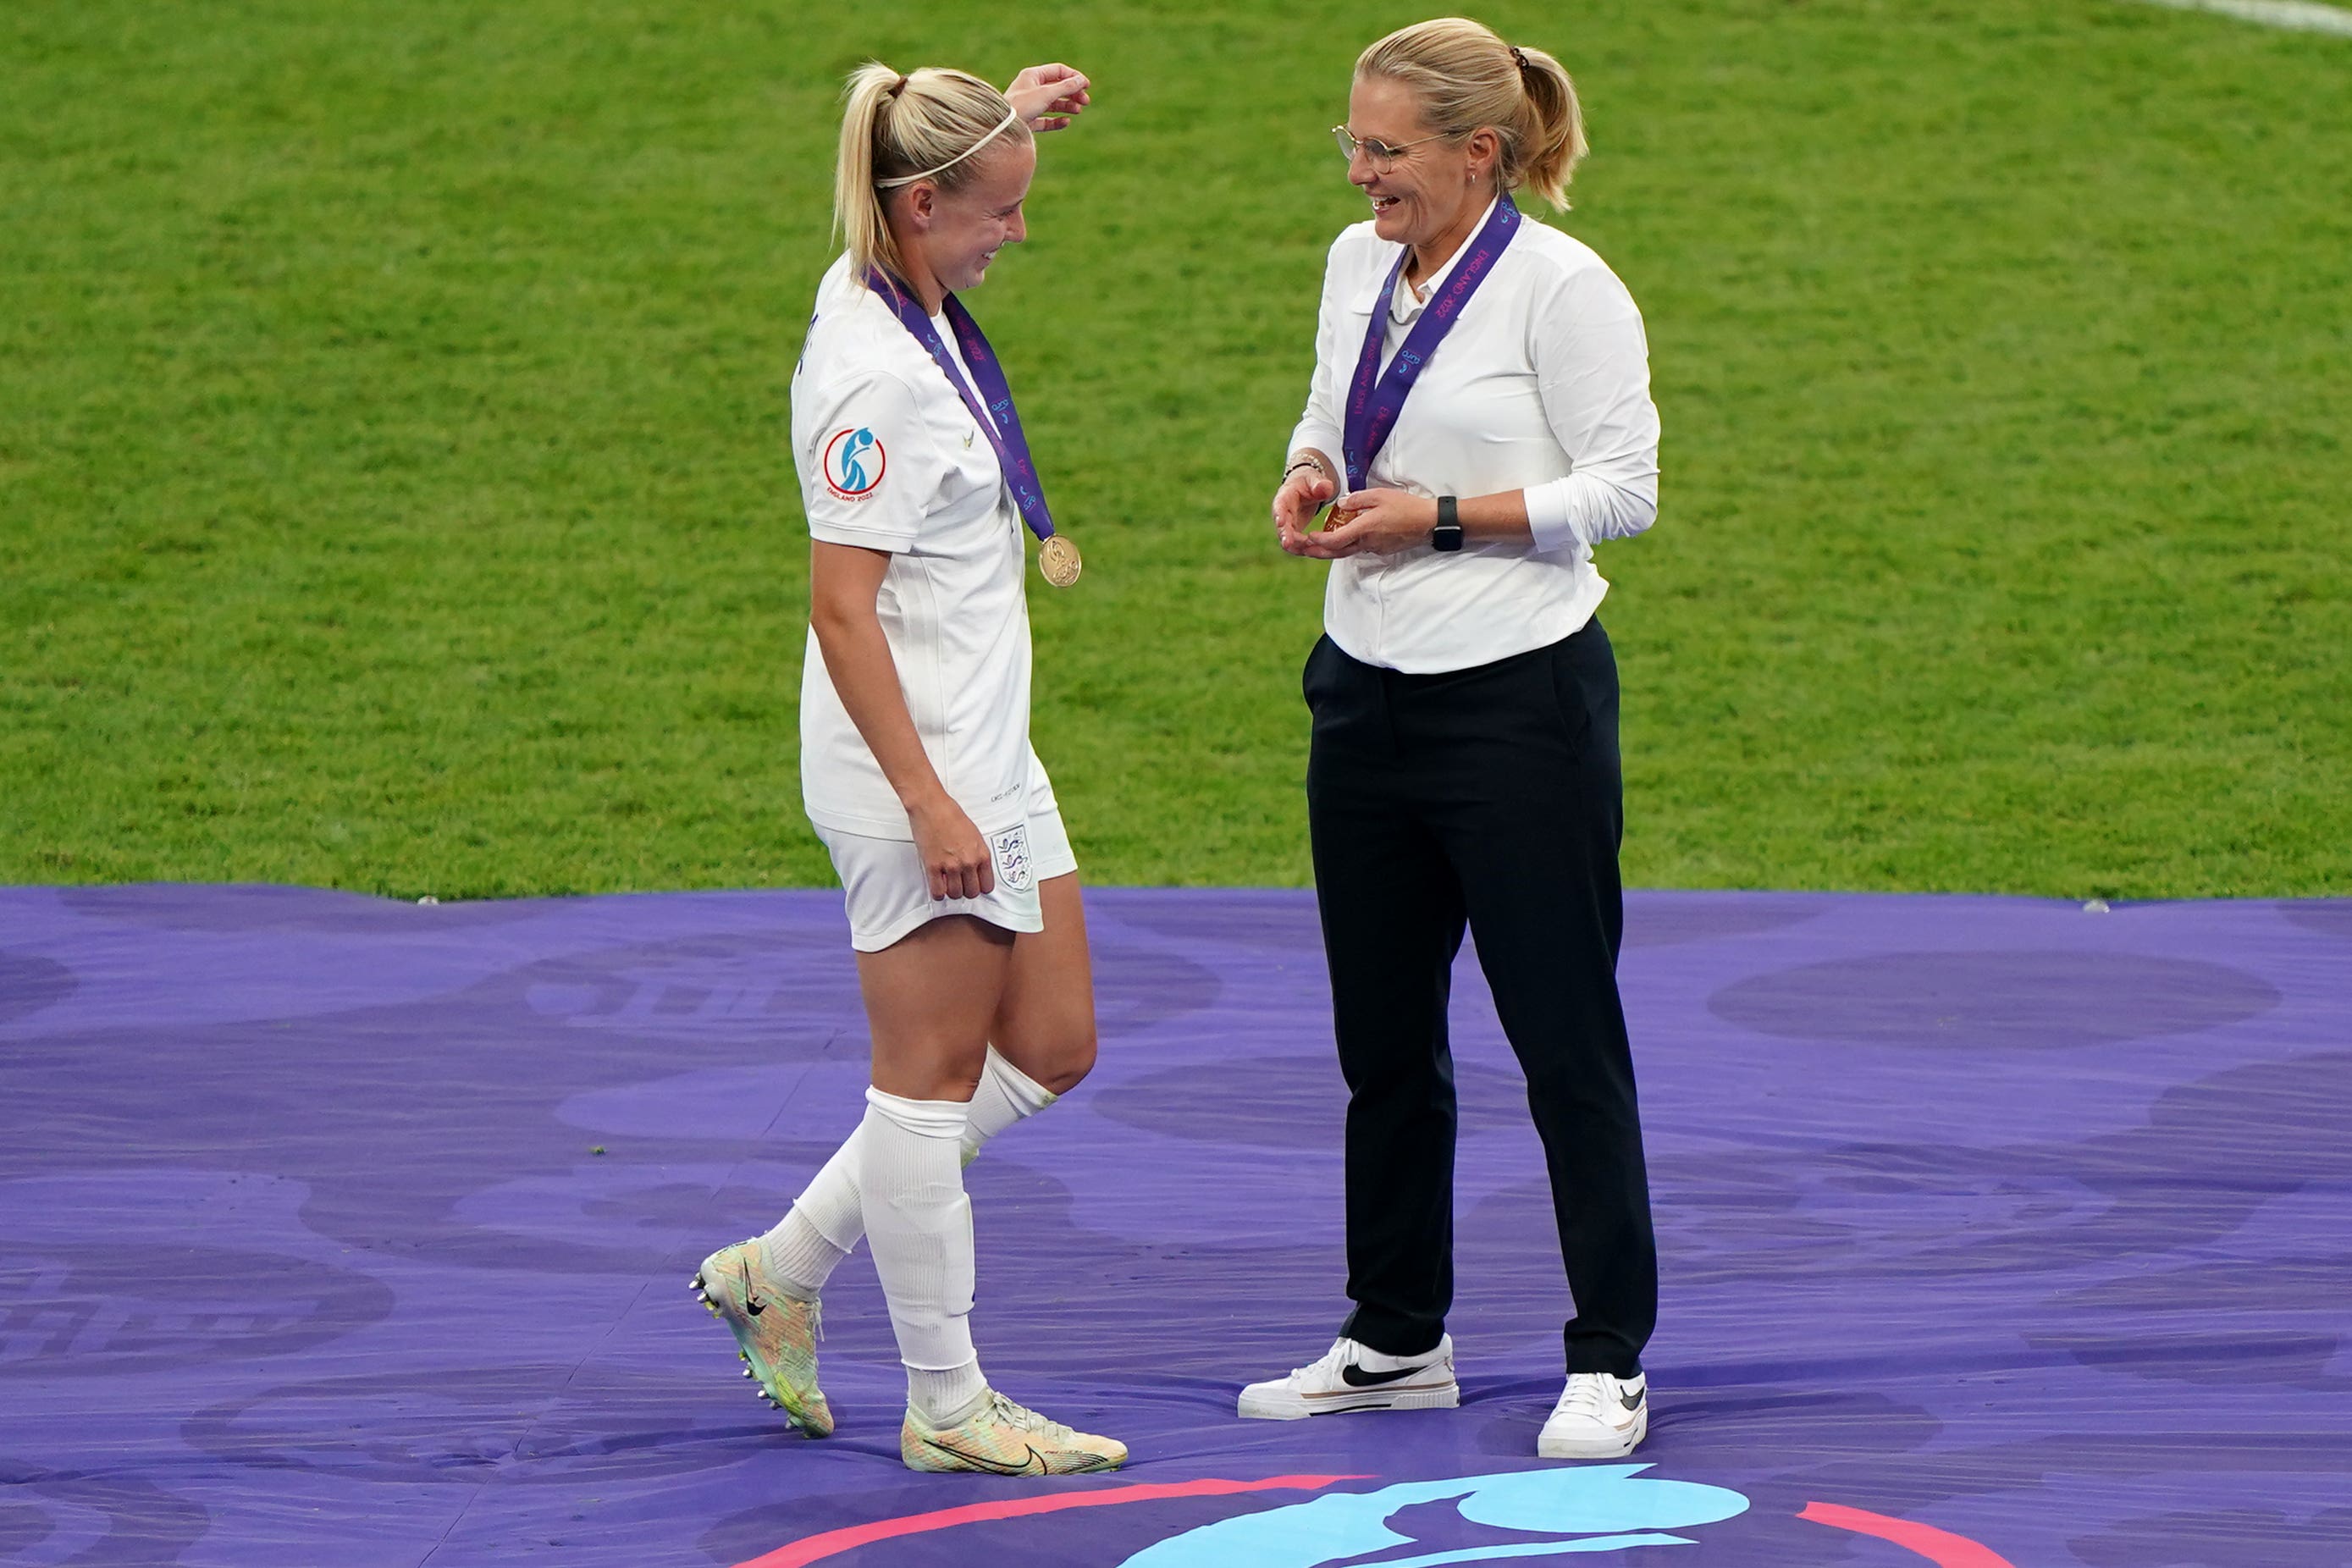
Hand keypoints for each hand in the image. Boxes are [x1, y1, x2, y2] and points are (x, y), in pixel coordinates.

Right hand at [908, 794, 994, 899]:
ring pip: (955, 894)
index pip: (987, 885)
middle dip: (966, 890)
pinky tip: (938, 885)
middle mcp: (969, 862)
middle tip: (960, 884)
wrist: (932, 806)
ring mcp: (951, 866)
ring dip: (951, 891)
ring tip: (948, 883)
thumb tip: (976, 869)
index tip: (975, 885)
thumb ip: (977, 853)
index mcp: (982, 854)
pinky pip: (938, 891)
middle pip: (971, 892)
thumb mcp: (974, 835)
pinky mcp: (933, 867)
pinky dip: (938, 892)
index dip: (980, 887)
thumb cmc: (951, 815)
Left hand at [1007, 64, 1091, 131]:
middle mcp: (1030, 88)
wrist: (1003, 128)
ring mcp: (1029, 105)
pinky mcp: (1028, 121)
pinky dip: (1057, 121)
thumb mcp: (1046, 94)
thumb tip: (1082, 80)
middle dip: (1072, 93)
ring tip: (1078, 111)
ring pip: (1053, 103)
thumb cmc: (1021, 106)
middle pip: (1057, 87)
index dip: (1073, 77)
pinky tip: (1066, 122)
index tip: (1086, 85)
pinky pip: (1046, 120)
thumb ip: (1066, 87)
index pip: (1058, 71)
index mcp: (1032, 75)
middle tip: (1086, 101)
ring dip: (1067, 105)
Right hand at [1272, 465, 1336, 555]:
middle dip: (1284, 535)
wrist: (1306, 489)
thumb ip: (1319, 483)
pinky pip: (1297, 545)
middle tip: (1287, 544)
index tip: (1280, 522)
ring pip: (1288, 539)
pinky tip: (1316, 551)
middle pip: (1281, 526)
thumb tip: (1326, 488)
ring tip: (1309, 550)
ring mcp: (1287, 526)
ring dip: (1297, 546)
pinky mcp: (1294, 534)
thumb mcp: (1314, 479)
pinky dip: (1306, 549)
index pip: (1279, 505)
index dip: (1279, 514)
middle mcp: (1282, 513)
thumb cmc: (1309, 482)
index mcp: (1285, 496)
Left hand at [1298, 487, 1437, 558]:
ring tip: (1316, 543)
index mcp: (1364, 529)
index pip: (1335, 541)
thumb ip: (1357, 499)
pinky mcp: (1381, 550)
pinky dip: (1347, 545)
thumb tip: (1341, 505)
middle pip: (1336, 552)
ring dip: (1331, 549)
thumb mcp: (1380, 495)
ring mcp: (1374, 548)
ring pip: (1347, 551)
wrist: (1429, 523)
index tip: (1308, 536)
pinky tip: (1342, 537)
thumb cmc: (1406, 507)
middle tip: (1302, 549)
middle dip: (1317, 552)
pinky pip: (1359, 548)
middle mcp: (1367, 543)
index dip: (1319, 541)